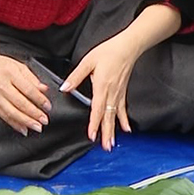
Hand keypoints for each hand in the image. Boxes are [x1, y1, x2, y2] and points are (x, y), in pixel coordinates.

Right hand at [0, 43, 49, 134]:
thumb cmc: (0, 65)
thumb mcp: (19, 66)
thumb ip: (32, 78)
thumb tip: (44, 89)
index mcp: (11, 74)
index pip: (28, 89)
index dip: (39, 99)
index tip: (48, 106)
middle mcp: (2, 85)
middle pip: (20, 102)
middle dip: (34, 114)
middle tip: (44, 120)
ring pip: (11, 112)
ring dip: (25, 121)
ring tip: (36, 127)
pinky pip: (3, 116)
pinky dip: (14, 124)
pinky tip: (23, 129)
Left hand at [64, 33, 144, 150]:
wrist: (128, 46)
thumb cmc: (109, 51)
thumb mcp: (88, 61)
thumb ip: (76, 76)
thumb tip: (65, 88)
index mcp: (102, 86)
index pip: (97, 109)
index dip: (94, 123)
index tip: (92, 136)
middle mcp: (112, 92)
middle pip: (108, 117)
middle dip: (106, 133)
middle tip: (105, 147)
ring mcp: (118, 93)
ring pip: (115, 116)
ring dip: (114, 130)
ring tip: (112, 144)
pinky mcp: (122, 91)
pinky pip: (123, 109)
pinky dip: (124, 120)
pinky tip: (126, 129)